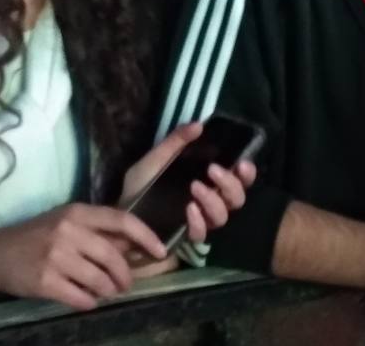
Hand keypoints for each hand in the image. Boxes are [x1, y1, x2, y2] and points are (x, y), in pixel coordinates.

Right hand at [0, 203, 166, 310]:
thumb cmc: (34, 237)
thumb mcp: (64, 223)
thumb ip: (95, 231)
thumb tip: (133, 247)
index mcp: (76, 212)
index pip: (121, 219)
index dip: (145, 236)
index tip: (161, 250)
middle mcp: (68, 231)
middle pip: (113, 256)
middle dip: (125, 275)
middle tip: (125, 284)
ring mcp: (56, 257)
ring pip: (100, 280)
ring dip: (109, 291)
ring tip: (107, 292)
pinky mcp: (45, 281)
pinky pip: (81, 298)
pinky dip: (90, 302)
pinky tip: (87, 300)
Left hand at [121, 123, 256, 245]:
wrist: (119, 221)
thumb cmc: (139, 189)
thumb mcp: (154, 161)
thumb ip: (175, 143)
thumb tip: (198, 125)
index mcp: (206, 182)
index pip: (238, 179)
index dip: (246, 173)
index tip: (242, 163)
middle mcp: (209, 202)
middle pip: (237, 198)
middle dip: (230, 184)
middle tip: (213, 170)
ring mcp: (200, 222)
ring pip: (223, 216)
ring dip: (213, 200)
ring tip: (195, 187)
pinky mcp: (187, 239)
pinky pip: (202, 234)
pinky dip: (198, 221)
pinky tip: (188, 209)